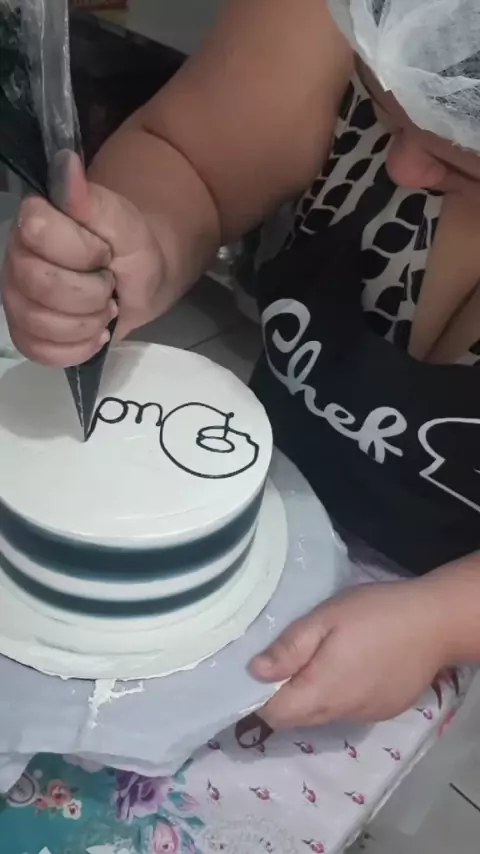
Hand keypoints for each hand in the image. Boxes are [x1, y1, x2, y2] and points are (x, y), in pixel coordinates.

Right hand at [2, 152, 169, 366]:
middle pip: (40, 286)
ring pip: (39, 323)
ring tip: (103, 309)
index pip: (40, 233)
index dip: (83, 251)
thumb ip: (94, 202)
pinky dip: (76, 349)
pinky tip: (93, 334)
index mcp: (36, 220)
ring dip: (87, 323)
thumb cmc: (131, 249)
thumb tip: (66, 166)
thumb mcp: (125, 224)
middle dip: (90, 293)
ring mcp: (17, 296)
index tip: (104, 252)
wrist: (140, 281)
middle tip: (108, 286)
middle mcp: (16, 256)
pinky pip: (39, 351)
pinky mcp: (25, 331)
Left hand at [251, 580, 448, 728]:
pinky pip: (347, 709)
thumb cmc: (374, 614)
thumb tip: (254, 672)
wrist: (433, 623)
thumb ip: (289, 648)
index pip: (274, 716)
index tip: (253, 675)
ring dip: (312, 694)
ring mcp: (364, 715)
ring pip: (322, 715)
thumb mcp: (325, 618)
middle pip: (296, 718)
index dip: (256, 699)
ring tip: (320, 657)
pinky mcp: (383, 710)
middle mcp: (340, 713)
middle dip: (282, 696)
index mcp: (320, 691)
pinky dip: (339, 694)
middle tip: (285, 658)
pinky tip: (351, 664)